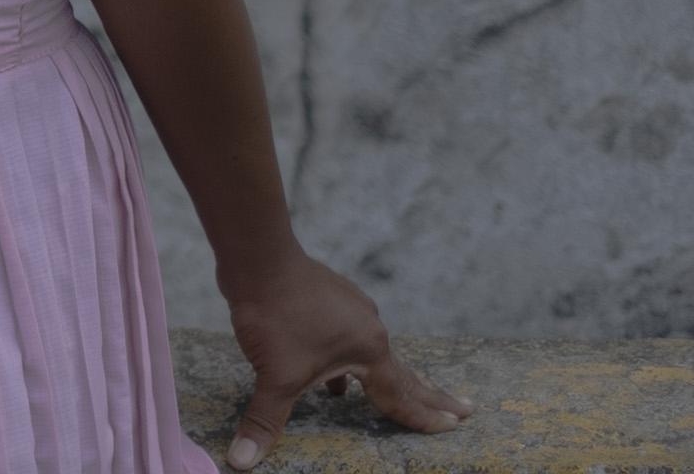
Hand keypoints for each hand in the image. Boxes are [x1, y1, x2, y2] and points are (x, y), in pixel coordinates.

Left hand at [221, 250, 471, 467]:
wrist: (257, 258)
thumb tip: (244, 461)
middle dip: (431, 396)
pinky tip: (332, 375)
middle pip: (404, 373)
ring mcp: (351, 308)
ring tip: (398, 396)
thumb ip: (265, 420)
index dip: (424, 417)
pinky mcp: (329, 296)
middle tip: (467, 409)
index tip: (455, 426)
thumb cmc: (274, 316)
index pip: (401, 396)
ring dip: (384, 377)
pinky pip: (348, 336)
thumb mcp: (274, 376)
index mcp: (368, 351)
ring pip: (373, 352)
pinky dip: (350, 359)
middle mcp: (369, 328)